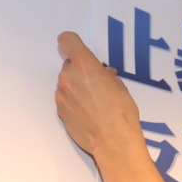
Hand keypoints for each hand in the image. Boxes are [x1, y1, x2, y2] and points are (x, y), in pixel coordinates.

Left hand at [55, 31, 142, 158]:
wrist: (113, 140)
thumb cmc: (121, 112)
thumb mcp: (120, 86)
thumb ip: (105, 75)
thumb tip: (102, 74)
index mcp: (85, 65)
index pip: (67, 40)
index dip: (72, 44)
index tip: (79, 51)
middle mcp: (68, 77)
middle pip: (69, 65)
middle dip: (80, 71)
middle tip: (96, 84)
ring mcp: (61, 95)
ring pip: (67, 83)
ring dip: (76, 87)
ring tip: (94, 102)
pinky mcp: (60, 110)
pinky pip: (66, 99)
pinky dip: (74, 102)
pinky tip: (88, 113)